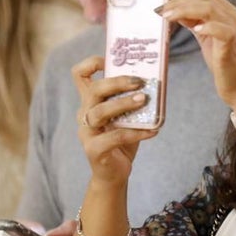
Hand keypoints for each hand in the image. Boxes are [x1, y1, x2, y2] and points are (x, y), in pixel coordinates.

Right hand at [72, 55, 157, 184]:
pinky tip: (152, 131)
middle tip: (140, 82)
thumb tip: (156, 82)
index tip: (111, 61)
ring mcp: (87, 132)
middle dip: (117, 82)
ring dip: (124, 104)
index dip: (92, 63)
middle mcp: (84, 114)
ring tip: (144, 100)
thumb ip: (133, 100)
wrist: (114, 174)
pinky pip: (115, 137)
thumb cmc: (122, 141)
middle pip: (94, 90)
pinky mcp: (94, 150)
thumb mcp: (127, 116)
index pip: (79, 75)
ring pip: (100, 112)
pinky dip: (136, 133)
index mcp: (90, 102)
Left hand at [157, 0, 235, 111]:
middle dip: (178, 0)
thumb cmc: (224, 63)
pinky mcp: (232, 45)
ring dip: (185, 10)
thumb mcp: (206, 38)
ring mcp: (234, 30)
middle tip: (160, 10)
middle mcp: (232, 16)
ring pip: (209, 8)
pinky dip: (207, 26)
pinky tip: (195, 29)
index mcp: (226, 12)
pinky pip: (222, 30)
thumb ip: (194, 22)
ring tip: (167, 17)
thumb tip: (175, 10)